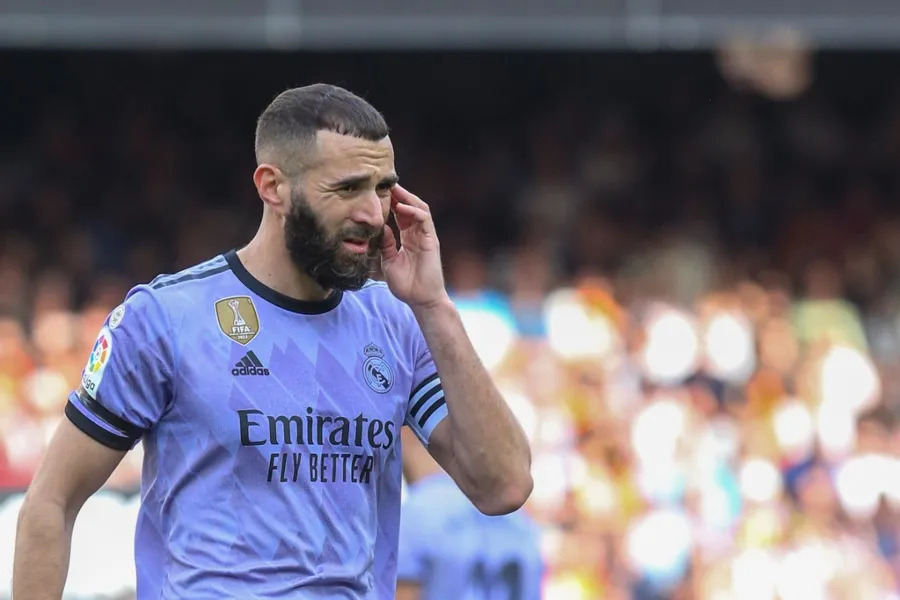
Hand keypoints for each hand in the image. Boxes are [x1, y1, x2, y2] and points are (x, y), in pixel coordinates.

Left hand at [380, 185, 449, 308]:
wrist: (421, 300)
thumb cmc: (406, 284)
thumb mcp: (388, 262)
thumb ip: (385, 245)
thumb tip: (380, 228)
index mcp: (408, 239)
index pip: (400, 215)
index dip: (391, 203)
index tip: (377, 194)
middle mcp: (418, 234)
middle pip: (410, 207)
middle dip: (399, 195)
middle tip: (385, 184)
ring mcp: (426, 236)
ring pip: (419, 209)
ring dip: (407, 198)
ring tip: (394, 188)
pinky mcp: (431, 240)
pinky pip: (424, 219)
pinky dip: (414, 211)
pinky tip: (402, 206)